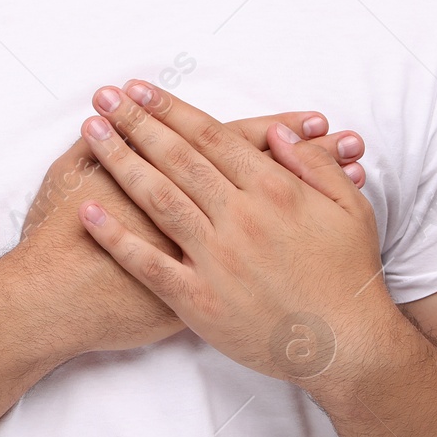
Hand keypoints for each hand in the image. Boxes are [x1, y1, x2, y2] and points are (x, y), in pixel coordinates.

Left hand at [74, 81, 391, 382]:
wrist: (348, 346)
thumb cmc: (350, 276)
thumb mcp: (350, 208)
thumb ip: (314, 166)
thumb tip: (280, 133)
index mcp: (274, 192)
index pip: (212, 137)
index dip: (172, 109)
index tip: (141, 89)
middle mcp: (240, 219)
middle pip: (177, 158)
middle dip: (136, 122)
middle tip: (104, 97)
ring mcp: (216, 260)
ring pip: (158, 199)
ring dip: (120, 162)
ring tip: (92, 132)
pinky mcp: (199, 302)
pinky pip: (148, 265)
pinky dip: (115, 238)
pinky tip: (86, 212)